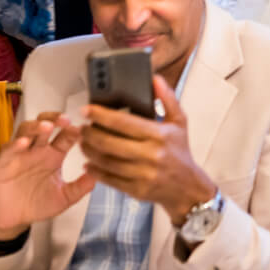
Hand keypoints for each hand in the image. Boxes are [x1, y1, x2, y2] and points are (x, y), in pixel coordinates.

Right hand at [0, 115, 93, 240]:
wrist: (14, 218)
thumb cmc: (38, 204)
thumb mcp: (64, 198)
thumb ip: (80, 187)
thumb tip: (98, 176)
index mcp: (53, 155)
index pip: (65, 136)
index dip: (73, 131)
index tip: (83, 131)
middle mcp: (38, 150)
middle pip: (45, 124)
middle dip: (54, 118)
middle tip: (65, 120)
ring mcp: (20, 154)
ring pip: (26, 130)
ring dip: (36, 127)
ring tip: (47, 127)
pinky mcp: (4, 162)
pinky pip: (8, 149)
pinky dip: (15, 144)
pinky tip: (24, 143)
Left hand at [80, 78, 216, 223]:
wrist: (188, 188)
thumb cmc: (180, 152)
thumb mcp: (179, 122)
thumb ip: (167, 98)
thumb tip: (155, 79)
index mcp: (159, 135)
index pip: (123, 122)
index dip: (101, 115)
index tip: (87, 110)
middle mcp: (151, 154)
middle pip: (110, 142)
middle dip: (90, 134)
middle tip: (82, 128)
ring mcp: (143, 174)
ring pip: (107, 161)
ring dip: (89, 152)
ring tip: (82, 143)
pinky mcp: (137, 190)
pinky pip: (110, 180)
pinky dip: (95, 172)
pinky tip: (88, 164)